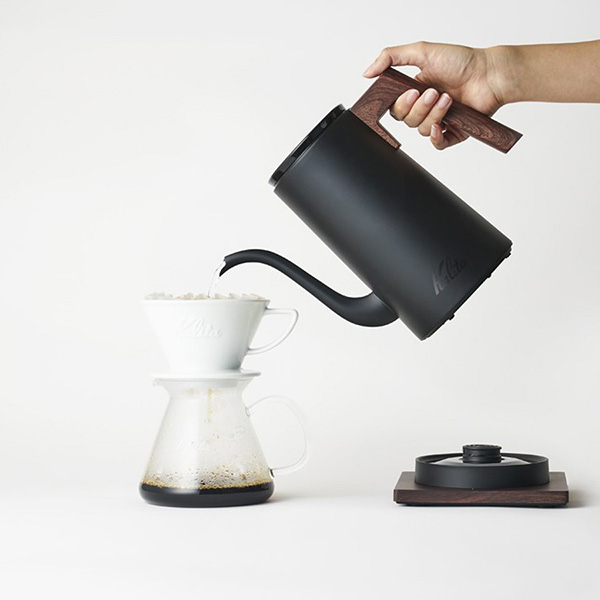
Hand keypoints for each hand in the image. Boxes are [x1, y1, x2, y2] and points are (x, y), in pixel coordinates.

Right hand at [363, 42, 508, 148]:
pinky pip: (437, 144)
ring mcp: (439, 120)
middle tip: (434, 92)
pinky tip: (443, 124)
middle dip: (420, 107)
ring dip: (434, 114)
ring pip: (422, 130)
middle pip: (407, 120)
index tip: (411, 92)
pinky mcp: (453, 132)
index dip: (400, 104)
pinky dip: (438, 137)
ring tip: (448, 99)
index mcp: (415, 91)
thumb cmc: (462, 60)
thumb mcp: (422, 51)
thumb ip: (390, 57)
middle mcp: (426, 107)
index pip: (395, 108)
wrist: (489, 74)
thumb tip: (367, 72)